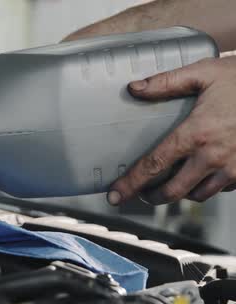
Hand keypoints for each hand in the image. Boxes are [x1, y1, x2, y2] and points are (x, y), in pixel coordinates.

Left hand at [108, 56, 235, 205]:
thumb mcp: (204, 73)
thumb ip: (166, 82)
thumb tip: (134, 88)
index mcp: (196, 133)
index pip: (154, 165)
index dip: (131, 184)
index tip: (115, 196)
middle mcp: (213, 156)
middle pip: (172, 191)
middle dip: (152, 196)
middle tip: (142, 193)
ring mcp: (233, 168)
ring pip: (197, 195)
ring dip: (181, 193)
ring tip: (170, 184)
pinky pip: (222, 189)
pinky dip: (207, 186)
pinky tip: (201, 174)